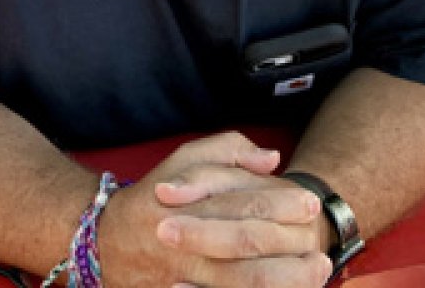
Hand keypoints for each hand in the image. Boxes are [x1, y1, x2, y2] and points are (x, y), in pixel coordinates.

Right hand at [97, 132, 331, 287]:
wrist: (105, 243)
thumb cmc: (156, 197)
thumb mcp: (183, 159)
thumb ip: (227, 150)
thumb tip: (271, 159)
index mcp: (183, 199)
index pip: (235, 199)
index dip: (276, 202)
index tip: (309, 201)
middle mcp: (182, 237)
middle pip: (239, 240)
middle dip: (284, 240)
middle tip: (319, 237)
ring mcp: (181, 275)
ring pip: (236, 281)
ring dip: (281, 278)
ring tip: (316, 271)